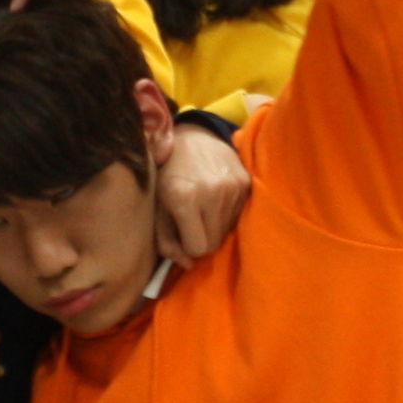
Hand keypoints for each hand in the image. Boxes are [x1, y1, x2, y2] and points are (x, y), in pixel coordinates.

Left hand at [153, 122, 253, 266]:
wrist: (193, 136)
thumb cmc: (167, 175)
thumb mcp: (157, 208)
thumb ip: (166, 241)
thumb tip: (187, 265)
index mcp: (184, 197)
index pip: (198, 248)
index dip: (187, 244)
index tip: (180, 231)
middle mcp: (212, 192)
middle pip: (214, 243)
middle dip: (201, 238)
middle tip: (190, 220)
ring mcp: (232, 186)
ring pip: (227, 231)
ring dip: (214, 226)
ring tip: (202, 206)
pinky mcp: (246, 182)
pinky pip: (238, 216)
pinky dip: (226, 213)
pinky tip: (215, 197)